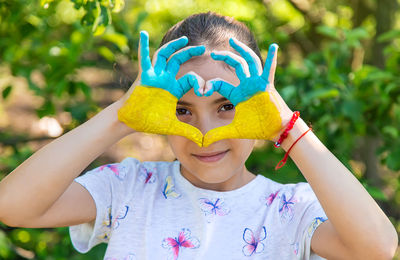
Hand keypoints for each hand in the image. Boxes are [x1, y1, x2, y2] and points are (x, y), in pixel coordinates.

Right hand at [117, 31, 205, 146]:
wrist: (131, 122)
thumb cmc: (149, 122)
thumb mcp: (172, 126)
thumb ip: (187, 131)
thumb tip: (202, 142)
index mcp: (174, 88)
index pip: (190, 78)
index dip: (200, 82)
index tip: (205, 91)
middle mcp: (165, 79)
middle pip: (179, 60)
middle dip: (191, 53)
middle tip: (203, 49)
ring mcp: (154, 76)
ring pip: (165, 55)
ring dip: (174, 46)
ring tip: (184, 39)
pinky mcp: (143, 76)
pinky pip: (143, 59)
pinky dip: (142, 46)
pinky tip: (143, 34)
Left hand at [202, 38, 292, 146]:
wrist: (276, 130)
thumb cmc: (258, 129)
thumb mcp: (234, 131)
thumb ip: (218, 134)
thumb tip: (202, 143)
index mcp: (237, 94)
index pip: (220, 84)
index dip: (210, 85)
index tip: (201, 89)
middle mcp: (247, 85)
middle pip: (235, 66)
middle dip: (225, 57)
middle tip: (213, 52)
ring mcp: (258, 83)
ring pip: (249, 62)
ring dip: (242, 50)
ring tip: (232, 41)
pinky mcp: (268, 86)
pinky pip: (270, 70)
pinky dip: (272, 58)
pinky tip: (274, 46)